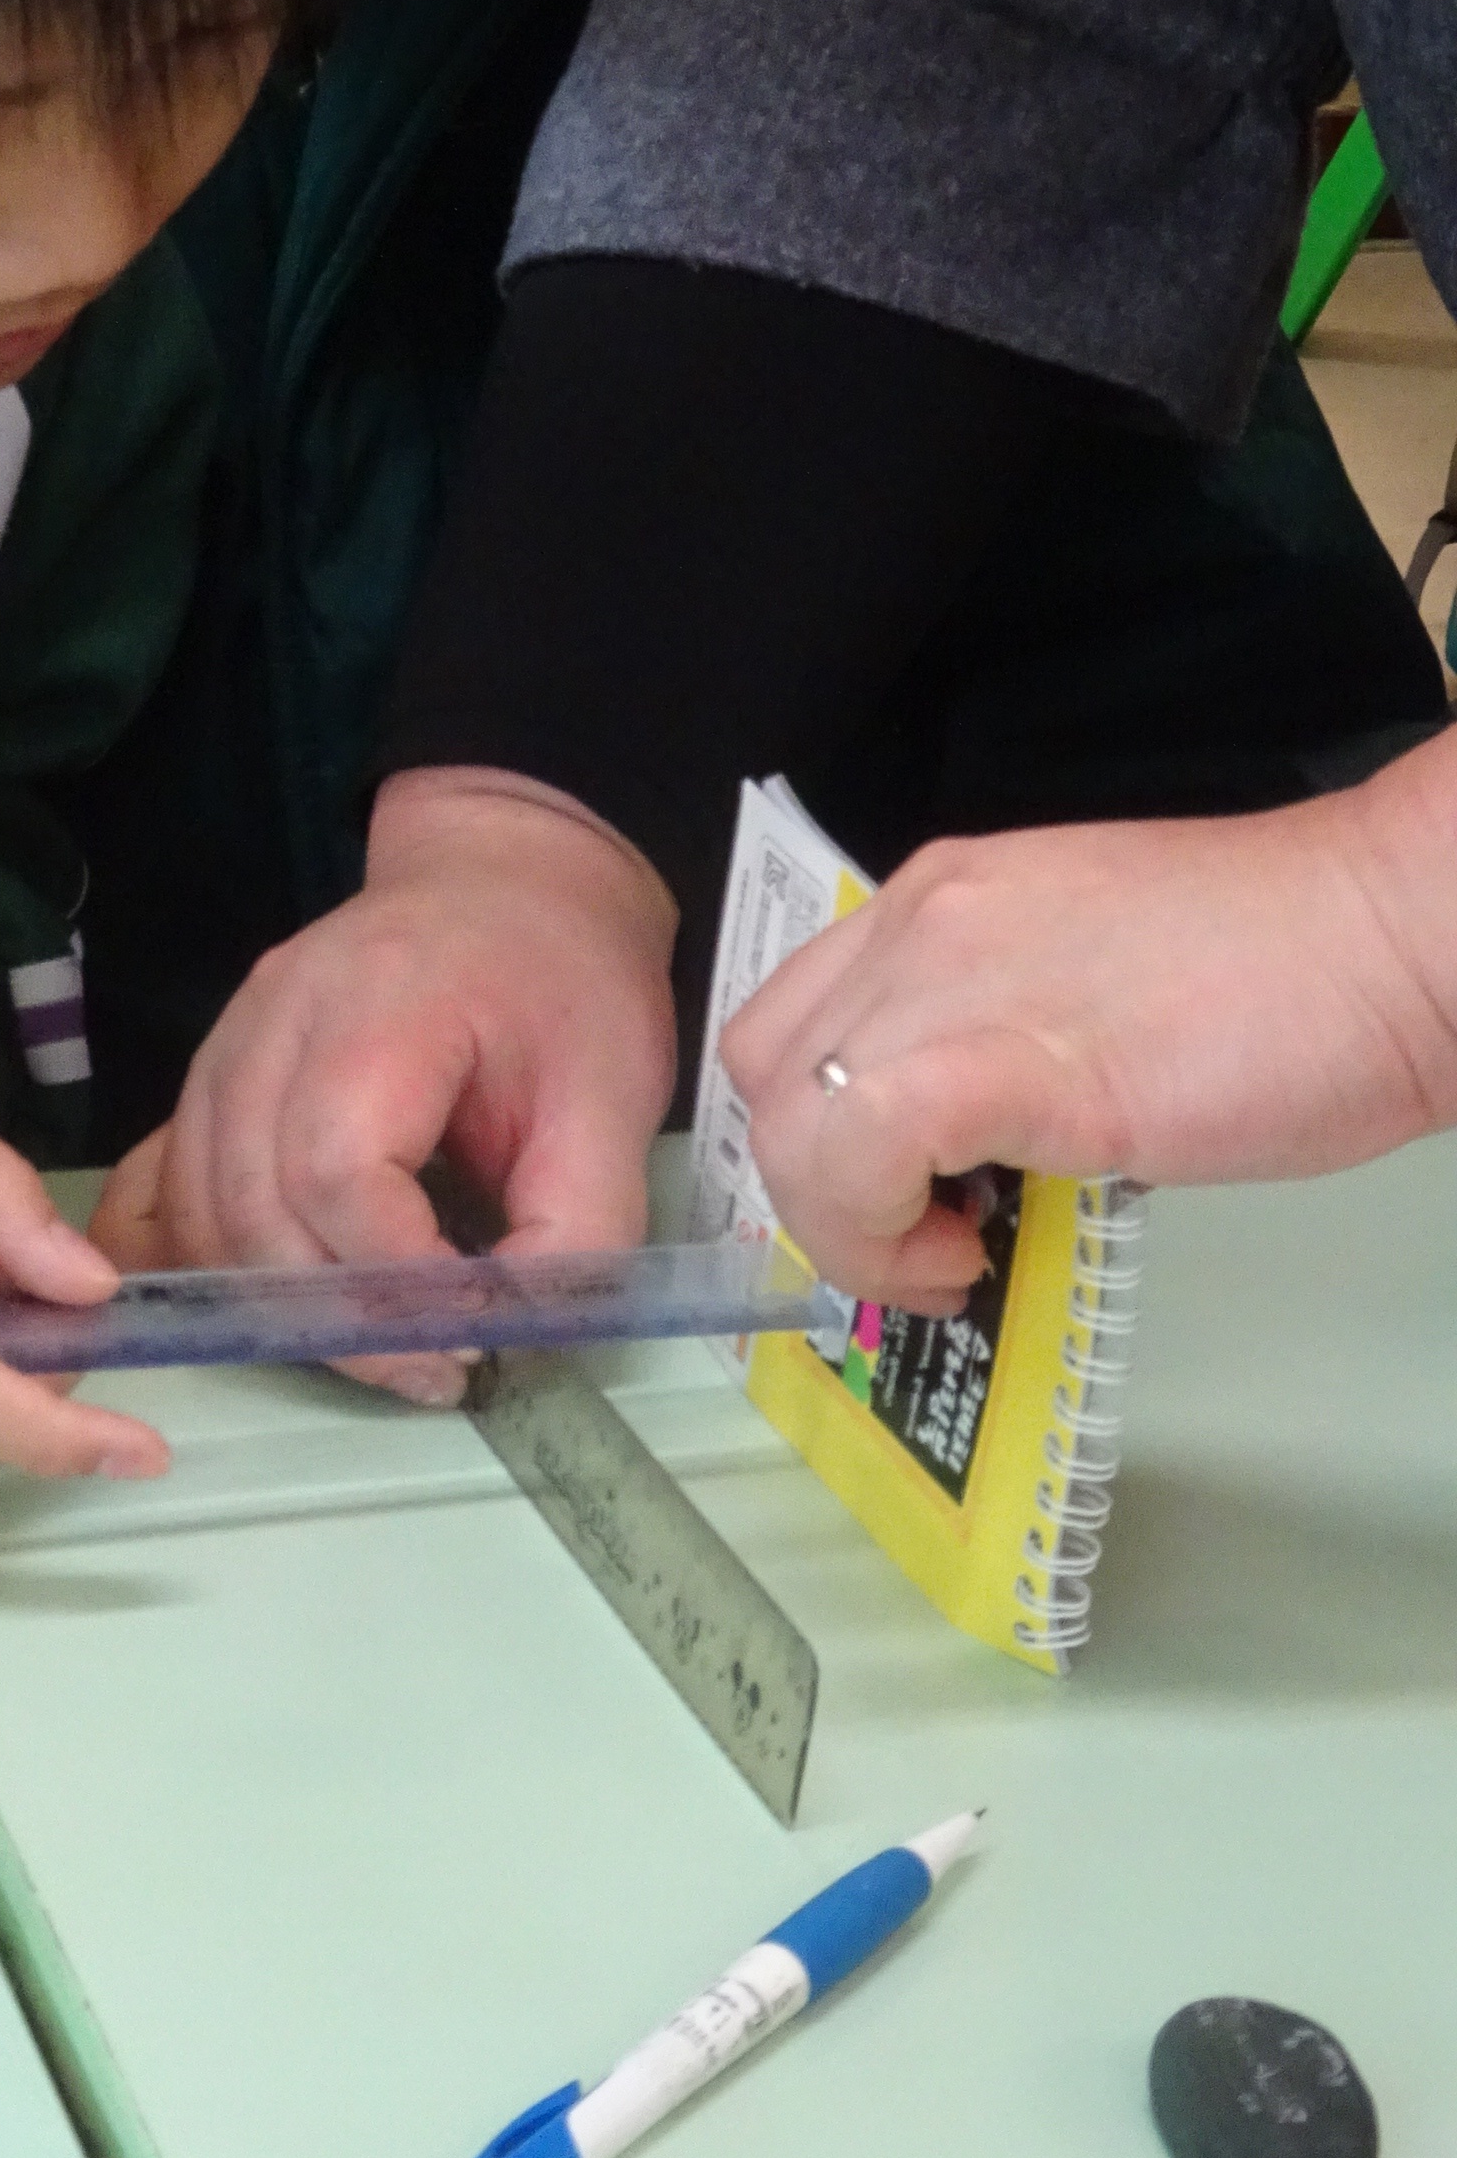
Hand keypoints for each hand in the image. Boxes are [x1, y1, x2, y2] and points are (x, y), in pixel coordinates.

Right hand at [138, 767, 679, 1403]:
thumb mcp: (615, 1097)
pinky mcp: (210, 1077)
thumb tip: (515, 1337)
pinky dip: (219, 1264)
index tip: (469, 1336)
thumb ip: (578, 1226)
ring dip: (277, 1302)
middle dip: (337, 1314)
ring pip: (202, 1210)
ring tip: (378, 1339)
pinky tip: (288, 1300)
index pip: (337, 1168)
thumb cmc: (563, 982)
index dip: (392, 1278)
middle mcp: (276, 1016)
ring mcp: (226, 1042)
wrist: (503, 884)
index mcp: (384, 1001)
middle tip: (432, 1368)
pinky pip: (174, 1190)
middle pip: (253, 1202)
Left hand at [727, 739, 1456, 1297]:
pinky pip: (861, 1144)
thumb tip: (971, 1151)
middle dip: (819, 1190)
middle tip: (925, 1243)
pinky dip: (879, 1224)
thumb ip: (1003, 1043)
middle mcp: (922, 923)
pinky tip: (967, 1253)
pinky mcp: (1003, 1060)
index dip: (817, 1131)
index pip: (793, 1021)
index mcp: (941, 901)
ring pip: (789, 1121)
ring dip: (846, 1224)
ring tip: (952, 1256)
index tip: (902, 1196)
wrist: (1390, 939)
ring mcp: (952, 980)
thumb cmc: (1285, 975)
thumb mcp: (1088, 991)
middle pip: (767, 1076)